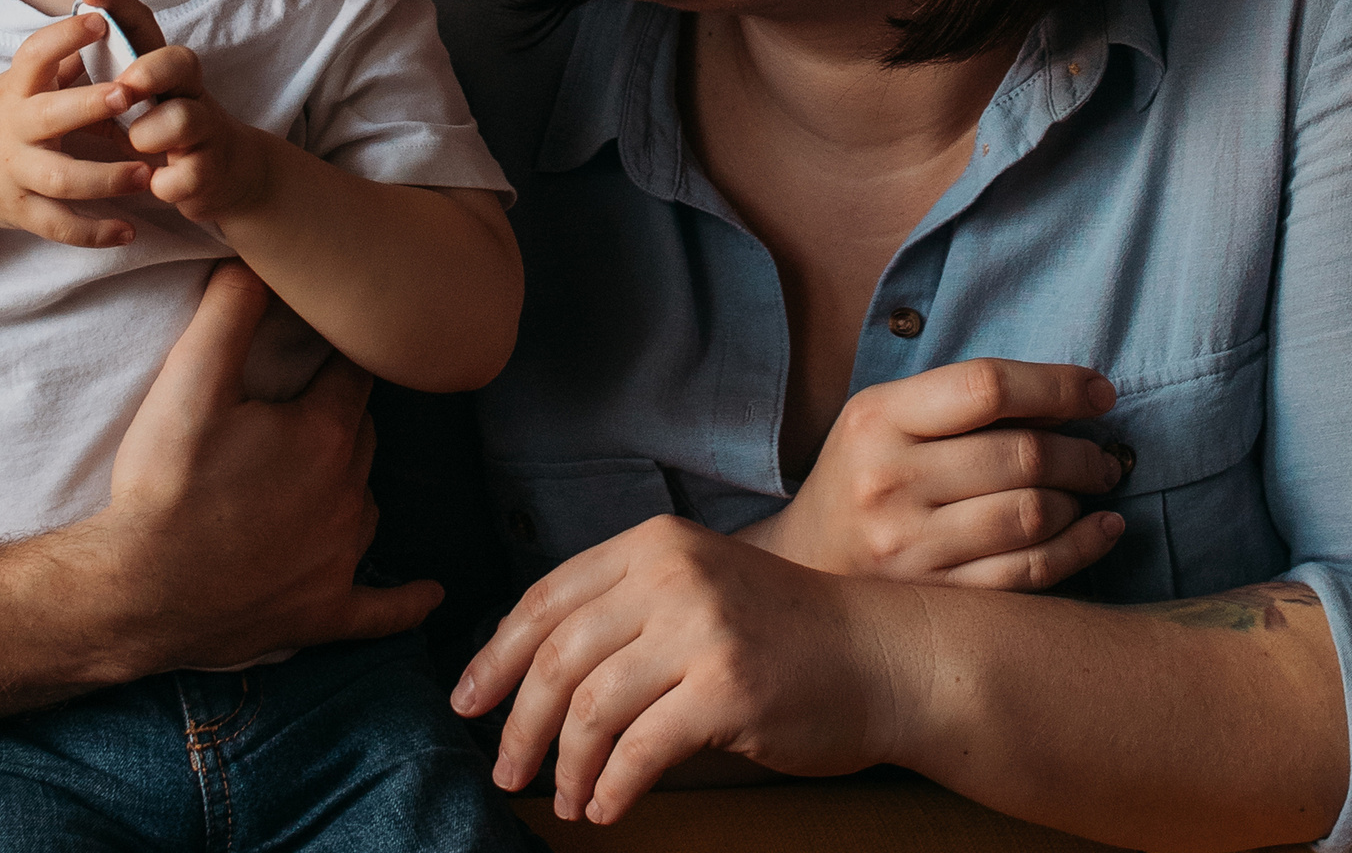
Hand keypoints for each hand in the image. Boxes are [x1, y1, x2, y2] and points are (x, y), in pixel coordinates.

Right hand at [0, 11, 151, 244]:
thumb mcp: (17, 84)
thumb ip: (61, 63)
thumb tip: (111, 19)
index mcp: (16, 90)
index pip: (35, 54)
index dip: (65, 37)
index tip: (100, 21)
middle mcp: (13, 129)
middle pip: (50, 116)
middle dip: (89, 105)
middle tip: (129, 94)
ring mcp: (15, 172)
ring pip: (60, 179)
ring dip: (106, 178)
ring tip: (146, 173)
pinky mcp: (20, 211)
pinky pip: (58, 226)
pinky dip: (93, 233)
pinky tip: (128, 231)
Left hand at [84, 0, 274, 228]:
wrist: (229, 175)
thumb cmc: (165, 131)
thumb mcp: (139, 100)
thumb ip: (107, 75)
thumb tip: (58, 47)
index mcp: (164, 70)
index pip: (144, 27)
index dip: (118, 5)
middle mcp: (189, 91)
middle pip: (181, 61)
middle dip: (150, 70)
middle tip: (124, 87)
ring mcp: (205, 130)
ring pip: (186, 118)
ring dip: (153, 133)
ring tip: (136, 146)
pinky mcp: (210, 170)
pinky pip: (191, 173)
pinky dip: (169, 182)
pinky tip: (158, 186)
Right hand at [95, 264, 440, 668]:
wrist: (133, 592)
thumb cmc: (161, 486)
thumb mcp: (187, 382)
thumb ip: (228, 312)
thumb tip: (257, 258)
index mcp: (325, 435)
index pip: (352, 375)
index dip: (335, 355)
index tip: (322, 344)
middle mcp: (348, 495)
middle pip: (360, 436)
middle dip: (337, 417)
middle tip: (299, 409)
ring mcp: (340, 559)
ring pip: (365, 504)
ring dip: (346, 487)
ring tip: (314, 477)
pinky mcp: (324, 613)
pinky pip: (381, 610)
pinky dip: (405, 601)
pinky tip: (430, 595)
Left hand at [451, 516, 914, 825]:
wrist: (883, 655)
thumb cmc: (786, 633)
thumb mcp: (699, 589)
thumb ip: (626, 608)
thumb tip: (530, 667)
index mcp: (654, 545)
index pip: (546, 599)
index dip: (494, 655)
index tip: (468, 702)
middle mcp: (671, 576)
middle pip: (556, 656)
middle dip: (518, 722)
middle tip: (504, 769)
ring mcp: (701, 631)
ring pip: (589, 706)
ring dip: (565, 766)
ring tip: (564, 799)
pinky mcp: (728, 690)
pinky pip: (640, 750)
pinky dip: (612, 786)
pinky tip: (607, 807)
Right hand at [742, 358, 1129, 587]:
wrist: (802, 567)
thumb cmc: (861, 477)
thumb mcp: (887, 419)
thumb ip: (961, 404)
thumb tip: (1070, 401)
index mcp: (877, 419)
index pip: (985, 386)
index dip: (1058, 385)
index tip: (1099, 392)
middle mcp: (889, 481)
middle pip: (1020, 455)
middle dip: (1083, 451)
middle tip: (1102, 454)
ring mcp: (910, 547)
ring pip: (1032, 514)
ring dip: (1081, 497)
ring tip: (1092, 487)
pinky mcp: (936, 599)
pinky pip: (1031, 573)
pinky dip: (1082, 547)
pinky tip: (1101, 529)